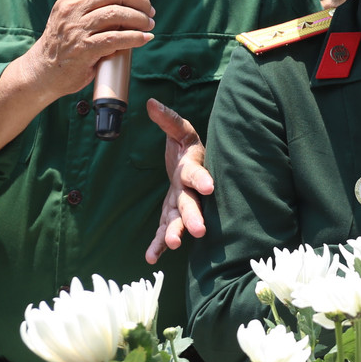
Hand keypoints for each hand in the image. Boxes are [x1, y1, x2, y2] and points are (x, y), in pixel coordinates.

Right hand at [15, 0, 154, 102]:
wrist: (44, 69)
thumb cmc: (67, 40)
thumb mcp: (75, 13)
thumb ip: (100, 2)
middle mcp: (73, 7)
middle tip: (150, 11)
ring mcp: (77, 28)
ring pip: (118, 13)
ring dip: (141, 19)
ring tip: (148, 25)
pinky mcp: (84, 48)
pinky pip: (116, 38)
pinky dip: (135, 37)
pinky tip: (145, 38)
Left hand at [144, 99, 210, 263]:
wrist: (190, 163)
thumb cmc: (187, 147)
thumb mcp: (180, 131)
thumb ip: (167, 120)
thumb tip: (150, 103)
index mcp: (192, 168)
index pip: (198, 174)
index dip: (203, 179)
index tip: (210, 187)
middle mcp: (189, 190)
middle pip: (192, 203)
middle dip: (194, 216)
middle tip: (199, 230)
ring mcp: (181, 204)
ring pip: (179, 220)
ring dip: (176, 233)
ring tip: (172, 245)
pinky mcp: (170, 214)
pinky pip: (164, 230)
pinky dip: (158, 244)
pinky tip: (151, 258)